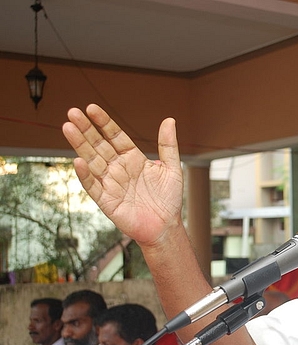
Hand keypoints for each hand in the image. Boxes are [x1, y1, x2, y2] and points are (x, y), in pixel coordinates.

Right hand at [62, 104, 183, 246]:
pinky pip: (93, 186)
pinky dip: (85, 175)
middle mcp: (119, 168)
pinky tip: (78, 161)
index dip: (104, 123)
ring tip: (68, 128)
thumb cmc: (168, 199)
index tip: (92, 108)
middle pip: (99, 145)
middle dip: (86, 129)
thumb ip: (168, 145)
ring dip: (80, 145)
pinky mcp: (106, 200)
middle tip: (72, 112)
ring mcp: (111, 183)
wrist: (165, 226)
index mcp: (133, 158)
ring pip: (92, 161)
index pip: (115, 136)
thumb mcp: (172, 168)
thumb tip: (170, 120)